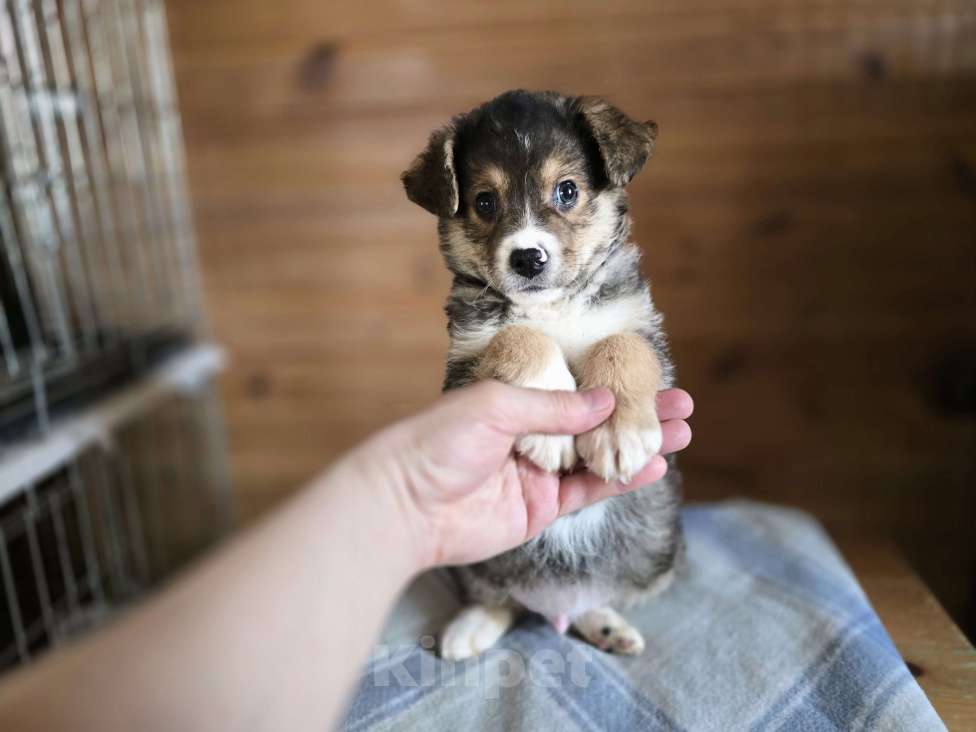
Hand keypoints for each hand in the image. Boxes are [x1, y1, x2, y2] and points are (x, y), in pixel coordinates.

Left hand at [338, 381, 692, 569]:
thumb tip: (605, 401)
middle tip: (684, 407)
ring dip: (639, 445)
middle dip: (638, 414)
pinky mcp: (539, 509)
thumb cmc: (436, 442)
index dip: (614, 383)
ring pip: (599, 456)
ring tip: (681, 435)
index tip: (653, 376)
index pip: (575, 387)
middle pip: (595, 422)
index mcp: (515, 399)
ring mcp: (537, 472)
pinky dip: (621, 480)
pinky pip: (588, 491)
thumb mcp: (496, 406)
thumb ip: (553, 406)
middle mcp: (530, 434)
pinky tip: (654, 467)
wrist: (403, 505)